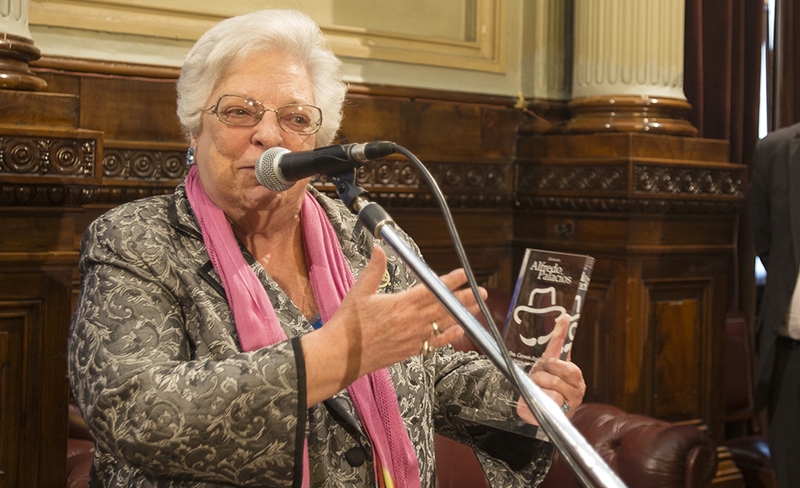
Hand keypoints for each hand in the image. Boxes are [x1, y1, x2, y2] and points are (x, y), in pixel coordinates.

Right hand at [302, 246, 483, 405]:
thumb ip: (373, 270)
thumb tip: (379, 249)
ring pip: (444, 324)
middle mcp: (411, 321)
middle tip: (482, 292)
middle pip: (444, 307)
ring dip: (462, 315)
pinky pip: (435, 342)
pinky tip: (459, 331)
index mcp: (401, 304)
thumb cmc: (348, 325)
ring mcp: (413, 338)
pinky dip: (449, 336)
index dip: (450, 281)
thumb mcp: (359, 292)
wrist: (342, 356)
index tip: (464, 274)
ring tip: (477, 309)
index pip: (432, 290)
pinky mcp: (410, 350)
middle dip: (465, 298)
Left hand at [516, 313, 585, 423]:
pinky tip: (539, 401)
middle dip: (543, 372)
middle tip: (536, 377)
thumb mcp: (543, 373)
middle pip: (557, 367)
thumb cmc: (545, 393)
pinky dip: (541, 399)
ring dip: (539, 386)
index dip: (562, 332)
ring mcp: (573, 398)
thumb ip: (550, 354)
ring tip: (537, 391)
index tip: (564, 317)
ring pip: (553, 383)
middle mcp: (576, 383)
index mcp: (571, 371)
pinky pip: (551, 399)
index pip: (564, 348)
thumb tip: (559, 326)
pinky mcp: (566, 411)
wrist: (544, 417)